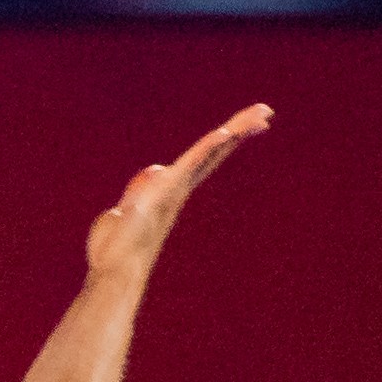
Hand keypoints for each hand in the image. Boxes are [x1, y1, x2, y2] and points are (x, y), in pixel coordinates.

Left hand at [88, 102, 269, 280]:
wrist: (115, 269)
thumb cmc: (116, 246)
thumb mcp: (125, 209)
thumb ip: (139, 191)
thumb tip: (156, 173)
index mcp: (172, 189)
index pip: (202, 158)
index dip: (223, 141)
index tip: (245, 125)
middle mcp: (180, 187)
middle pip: (214, 151)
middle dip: (240, 129)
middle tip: (266, 112)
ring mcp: (175, 189)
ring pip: (208, 153)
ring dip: (233, 131)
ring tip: (259, 115)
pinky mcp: (166, 192)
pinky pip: (191, 165)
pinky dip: (208, 148)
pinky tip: (225, 133)